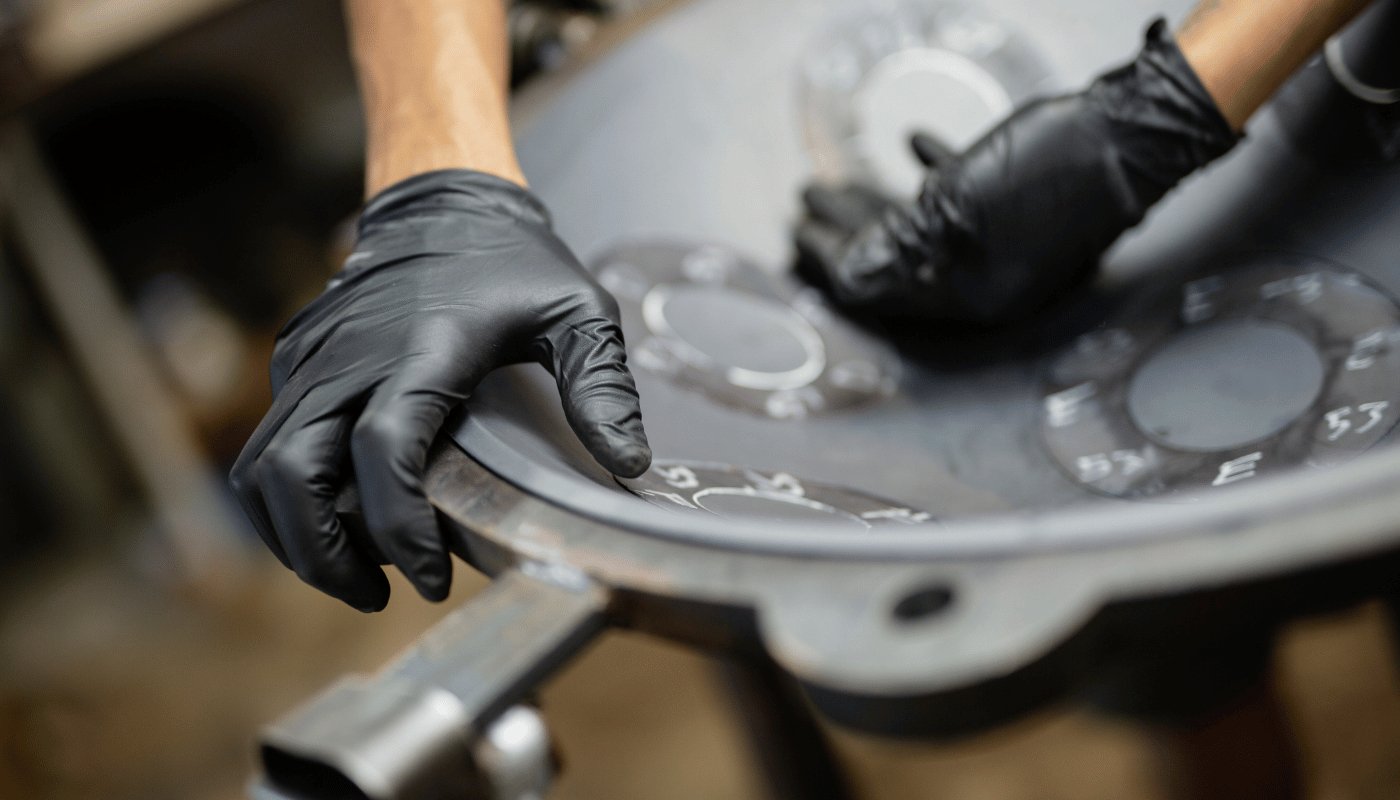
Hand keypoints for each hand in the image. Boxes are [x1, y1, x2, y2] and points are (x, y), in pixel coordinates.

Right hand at [231, 170, 650, 609]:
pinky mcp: (296, 361)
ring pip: (260, 468)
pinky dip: (286, 498)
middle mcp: (351, 356)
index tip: (432, 577)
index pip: (381, 451)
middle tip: (380, 593)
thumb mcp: (578, 314)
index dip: (398, 528)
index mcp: (423, 349)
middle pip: (291, 474)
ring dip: (295, 536)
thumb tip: (628, 467)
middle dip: (324, 554)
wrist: (443, 202)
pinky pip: (264, 445)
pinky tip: (337, 523)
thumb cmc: (514, 264)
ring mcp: (313, 358)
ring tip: (354, 574)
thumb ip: (602, 389)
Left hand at [795, 20, 1238, 323]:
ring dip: (877, 206)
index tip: (795, 235)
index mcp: (972, 300)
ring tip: (835, 181)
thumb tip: (842, 277)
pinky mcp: (1027, 214)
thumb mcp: (955, 207)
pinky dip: (930, 179)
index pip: (879, 293)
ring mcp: (1011, 252)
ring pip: (924, 233)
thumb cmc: (1050, 168)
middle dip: (844, 236)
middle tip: (804, 209)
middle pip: (896, 268)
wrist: (1137, 131)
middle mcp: (990, 287)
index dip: (830, 264)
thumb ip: (893, 246)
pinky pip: (964, 204)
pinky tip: (909, 147)